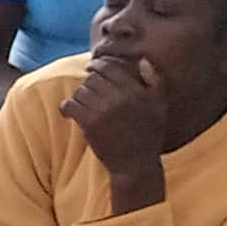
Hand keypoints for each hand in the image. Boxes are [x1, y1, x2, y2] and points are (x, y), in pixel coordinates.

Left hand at [64, 53, 172, 196]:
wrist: (135, 165)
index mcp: (136, 90)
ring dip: (79, 95)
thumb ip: (155, 80)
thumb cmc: (148, 134)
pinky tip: (70, 112)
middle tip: (88, 89)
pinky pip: (70, 104)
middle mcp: (120, 97)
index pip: (110, 67)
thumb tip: (142, 60)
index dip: (98, 65)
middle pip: (93, 77)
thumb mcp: (160, 105)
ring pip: (81, 90)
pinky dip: (67, 107)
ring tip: (83, 103)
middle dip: (88, 81)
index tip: (92, 67)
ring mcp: (104, 109)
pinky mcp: (90, 123)